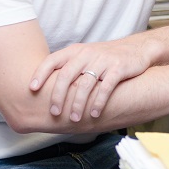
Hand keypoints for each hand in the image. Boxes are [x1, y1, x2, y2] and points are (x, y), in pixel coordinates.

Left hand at [29, 40, 155, 121]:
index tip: (32, 89)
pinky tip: (95, 114)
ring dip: (78, 104)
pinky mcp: (119, 68)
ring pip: (85, 84)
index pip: (52, 60)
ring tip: (75, 119)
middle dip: (58, 96)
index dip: (40, 73)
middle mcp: (87, 54)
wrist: (136, 49)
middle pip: (66, 75)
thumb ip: (68, 67)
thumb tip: (45, 87)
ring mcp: (103, 60)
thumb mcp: (85, 56)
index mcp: (76, 51)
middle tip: (54, 113)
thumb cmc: (105, 58)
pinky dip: (99, 102)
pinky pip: (106, 87)